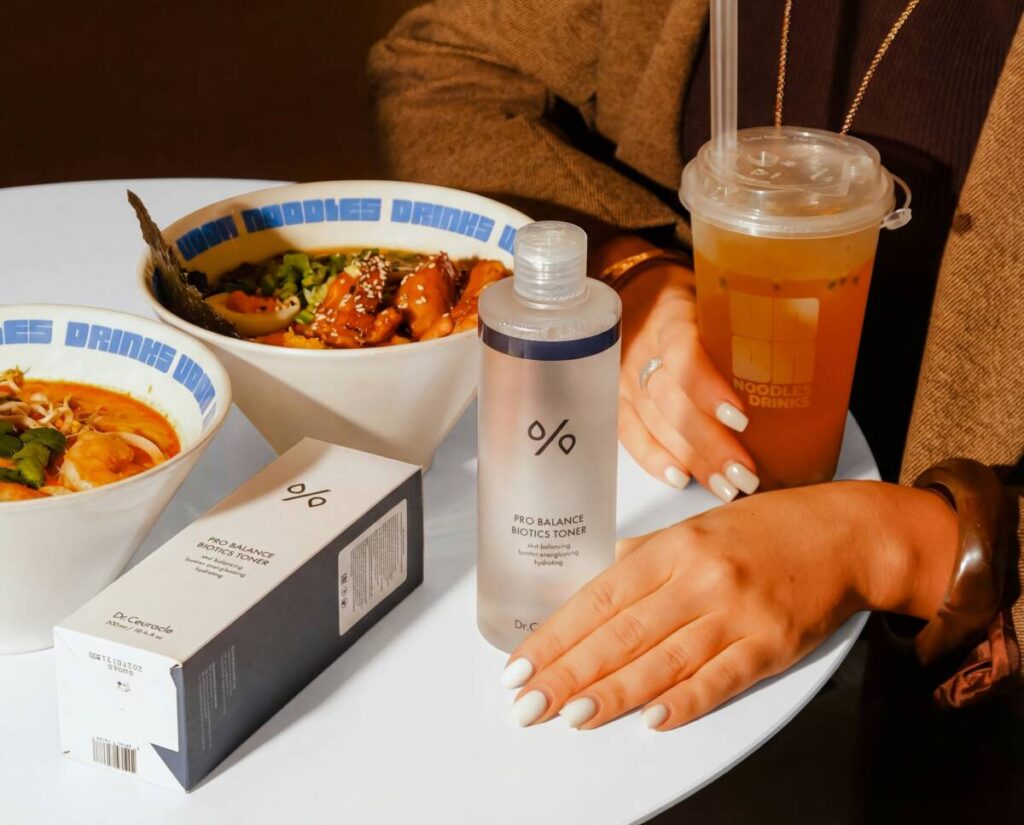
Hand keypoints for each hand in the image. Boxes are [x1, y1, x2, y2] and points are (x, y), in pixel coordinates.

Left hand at [499, 481, 956, 729]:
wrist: (841, 535)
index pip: (599, 598)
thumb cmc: (763, 531)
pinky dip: (686, 700)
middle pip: (621, 633)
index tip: (522, 665)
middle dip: (569, 672)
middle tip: (529, 703)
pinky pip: (723, 677)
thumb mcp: (693, 527)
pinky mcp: (773, 642)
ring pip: (663, 659)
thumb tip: (596, 583)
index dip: (557, 635)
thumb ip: (643, 557)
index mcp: (672, 547)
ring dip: (614, 692)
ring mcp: (737, 611)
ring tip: (572, 715)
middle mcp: (699, 577)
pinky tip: (652, 719)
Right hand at [617, 256, 756, 501]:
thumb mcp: (717, 296)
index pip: (684, 353)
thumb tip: (809, 363)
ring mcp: (624, 377)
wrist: (635, 291)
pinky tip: (682, 478)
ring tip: (729, 487)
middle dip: (710, 442)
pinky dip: (654, 460)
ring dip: (693, 460)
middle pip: (672, 402)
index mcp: (671, 316)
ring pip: (656, 424)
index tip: (741, 417)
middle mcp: (643, 348)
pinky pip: (630, 435)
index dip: (708, 388)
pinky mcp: (616, 400)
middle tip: (746, 472)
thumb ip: (746, 323)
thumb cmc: (690, 299)